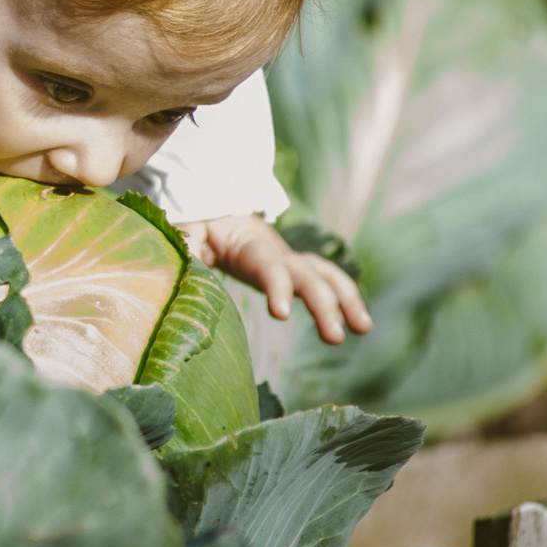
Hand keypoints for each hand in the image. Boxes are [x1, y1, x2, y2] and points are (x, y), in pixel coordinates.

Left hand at [179, 213, 372, 345]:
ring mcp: (290, 259)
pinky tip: (358, 324)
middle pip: (307, 274)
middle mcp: (277, 251)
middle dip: (324, 304)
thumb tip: (182, 264)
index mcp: (247, 244)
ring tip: (364, 329)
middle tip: (335, 338)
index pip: (267, 265)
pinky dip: (346, 298)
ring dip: (347, 300)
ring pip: (326, 274)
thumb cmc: (197, 224)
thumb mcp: (184, 230)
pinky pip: (326, 280)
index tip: (281, 314)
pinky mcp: (294, 270)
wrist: (216, 209)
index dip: (276, 286)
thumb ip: (186, 245)